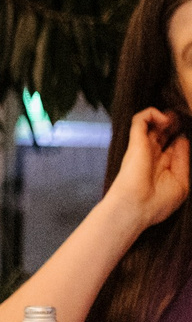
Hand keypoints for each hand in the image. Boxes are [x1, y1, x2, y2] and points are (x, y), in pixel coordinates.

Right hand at [108, 108, 190, 233]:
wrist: (136, 207)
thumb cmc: (157, 202)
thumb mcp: (181, 182)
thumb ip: (183, 160)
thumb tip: (182, 138)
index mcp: (164, 165)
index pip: (174, 144)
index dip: (182, 135)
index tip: (188, 131)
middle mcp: (153, 154)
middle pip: (163, 131)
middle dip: (174, 123)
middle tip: (183, 119)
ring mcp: (144, 146)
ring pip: (151, 122)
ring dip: (165, 116)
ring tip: (173, 119)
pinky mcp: (136, 141)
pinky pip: (140, 118)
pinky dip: (152, 113)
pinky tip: (165, 120)